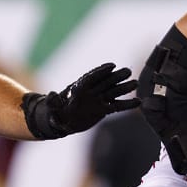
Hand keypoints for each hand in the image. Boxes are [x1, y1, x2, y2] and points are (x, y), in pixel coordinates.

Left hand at [23, 63, 138, 138]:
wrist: (61, 121)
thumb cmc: (55, 113)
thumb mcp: (51, 108)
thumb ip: (52, 102)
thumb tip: (49, 95)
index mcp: (78, 88)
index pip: (91, 77)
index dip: (101, 71)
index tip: (111, 66)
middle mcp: (90, 92)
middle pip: (105, 82)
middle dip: (116, 77)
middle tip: (128, 71)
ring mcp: (98, 100)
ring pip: (113, 92)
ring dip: (124, 88)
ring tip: (136, 83)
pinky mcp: (103, 109)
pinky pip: (116, 106)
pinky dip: (126, 105)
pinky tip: (138, 103)